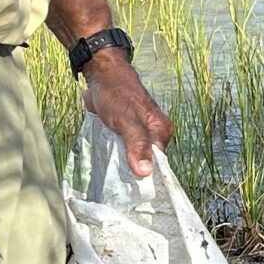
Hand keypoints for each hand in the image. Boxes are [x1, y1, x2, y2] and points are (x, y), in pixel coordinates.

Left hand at [82, 53, 173, 177]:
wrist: (102, 76)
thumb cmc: (116, 94)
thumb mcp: (127, 120)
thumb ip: (137, 145)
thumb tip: (145, 172)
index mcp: (161, 131)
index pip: (158, 164)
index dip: (145, 175)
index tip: (131, 188)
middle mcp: (155, 134)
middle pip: (147, 162)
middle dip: (133, 171)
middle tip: (118, 181)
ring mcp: (141, 135)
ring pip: (134, 158)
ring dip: (123, 165)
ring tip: (111, 173)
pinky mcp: (128, 135)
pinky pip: (125, 151)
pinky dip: (117, 157)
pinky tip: (109, 161)